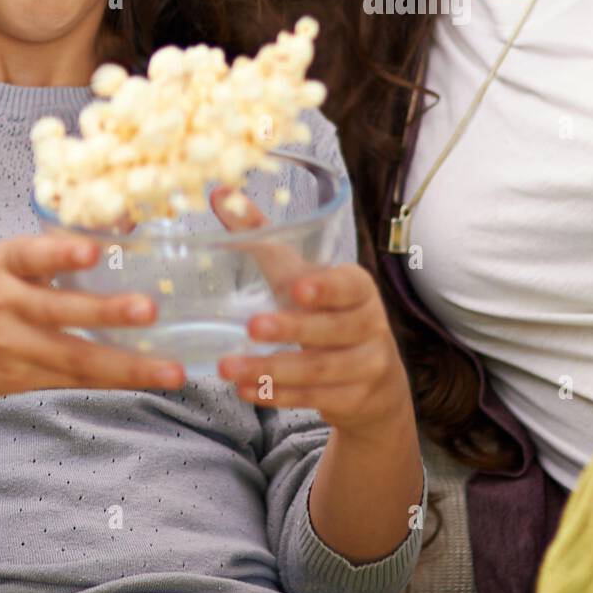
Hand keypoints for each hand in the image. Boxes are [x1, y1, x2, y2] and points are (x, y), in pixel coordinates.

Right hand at [0, 234, 186, 423]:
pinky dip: (115, 380)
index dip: (60, 253)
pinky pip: (76, 380)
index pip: (27, 254)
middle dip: (105, 313)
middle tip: (150, 309)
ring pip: (74, 358)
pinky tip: (153, 379)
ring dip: (127, 366)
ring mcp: (12, 349)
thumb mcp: (1, 263)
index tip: (93, 250)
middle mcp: (3, 308)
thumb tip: (127, 222)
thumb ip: (55, 248)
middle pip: (56, 312)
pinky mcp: (24, 380)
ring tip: (172, 371)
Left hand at [209, 187, 412, 439]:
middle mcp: (370, 325)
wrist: (374, 381)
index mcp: (358, 288)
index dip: (325, 288)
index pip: (348, 285)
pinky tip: (246, 391)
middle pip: (332, 328)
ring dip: (272, 369)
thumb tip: (218, 193)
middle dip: (291, 329)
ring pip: (319, 369)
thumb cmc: (325, 312)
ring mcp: (367, 365)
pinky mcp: (354, 399)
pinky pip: (315, 398)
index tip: (296, 289)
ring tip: (228, 368)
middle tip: (251, 326)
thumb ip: (261, 237)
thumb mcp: (299, 276)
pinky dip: (278, 395)